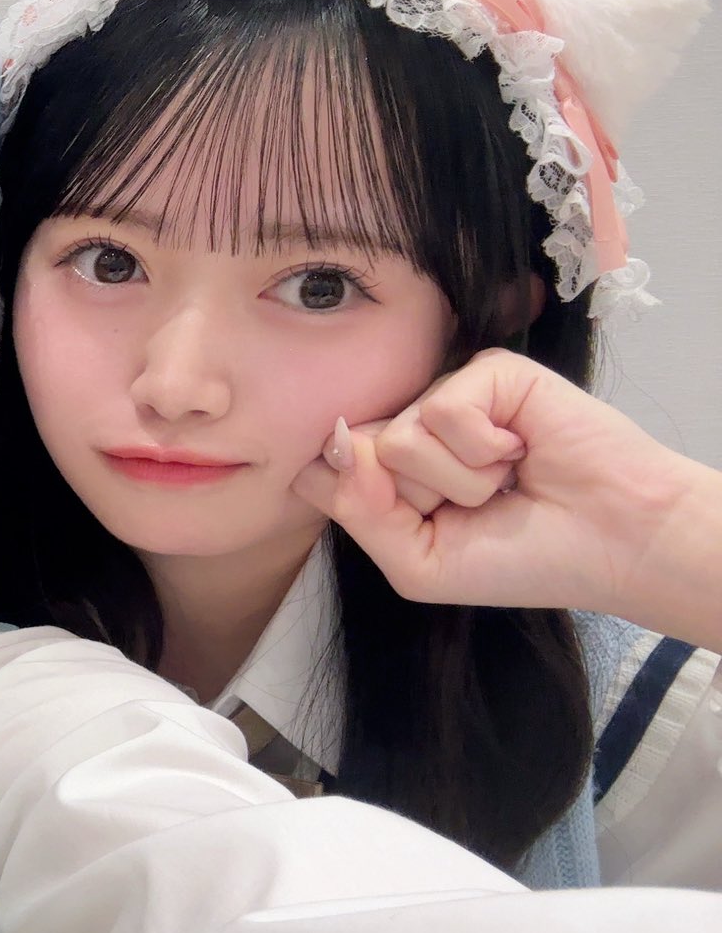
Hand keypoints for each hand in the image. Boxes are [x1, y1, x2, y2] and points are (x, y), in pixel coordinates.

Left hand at [293, 349, 719, 632]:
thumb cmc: (519, 559)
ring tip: (505, 480)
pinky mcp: (487, 370)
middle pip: (353, 456)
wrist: (614, 543)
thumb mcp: (416, 562)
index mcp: (384, 473)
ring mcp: (445, 395)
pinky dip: (485, 451)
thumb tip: (336, 438)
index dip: (362, 508)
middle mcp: (408, 427)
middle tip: (478, 507)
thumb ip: (356, 509)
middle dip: (416, 501)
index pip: (319, 475)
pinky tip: (522, 452)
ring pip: (396, 439)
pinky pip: (443, 410)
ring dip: (459, 482)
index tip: (421, 527)